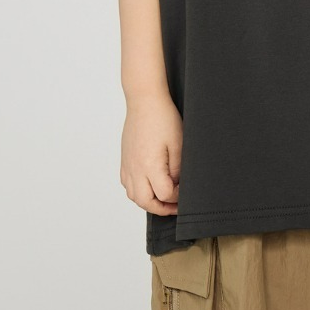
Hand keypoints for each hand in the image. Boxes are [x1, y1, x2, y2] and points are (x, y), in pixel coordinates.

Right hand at [120, 91, 181, 215]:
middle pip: (145, 202)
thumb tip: (177, 185)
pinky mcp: (124, 159)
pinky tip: (148, 185)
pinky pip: (127, 184)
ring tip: (163, 198)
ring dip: (148, 201)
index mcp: (150, 165)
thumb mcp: (178, 144)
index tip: (185, 192)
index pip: (164, 194)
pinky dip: (137, 191)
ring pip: (133, 196)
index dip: (177, 197)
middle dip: (161, 208)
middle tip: (175, 207)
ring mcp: (127, 165)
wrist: (144, 101)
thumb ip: (178, 169)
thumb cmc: (163, 118)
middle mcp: (135, 169)